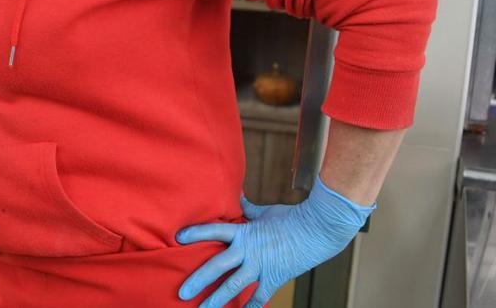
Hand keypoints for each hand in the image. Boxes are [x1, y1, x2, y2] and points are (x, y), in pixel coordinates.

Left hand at [175, 176, 373, 307]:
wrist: (317, 230)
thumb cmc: (291, 218)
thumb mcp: (266, 212)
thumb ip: (248, 210)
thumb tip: (238, 198)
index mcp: (243, 232)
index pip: (214, 230)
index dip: (196, 233)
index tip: (178, 237)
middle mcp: (248, 251)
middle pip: (217, 266)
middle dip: (198, 280)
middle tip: (182, 292)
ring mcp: (260, 266)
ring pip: (233, 286)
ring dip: (216, 300)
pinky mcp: (273, 278)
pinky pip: (259, 297)